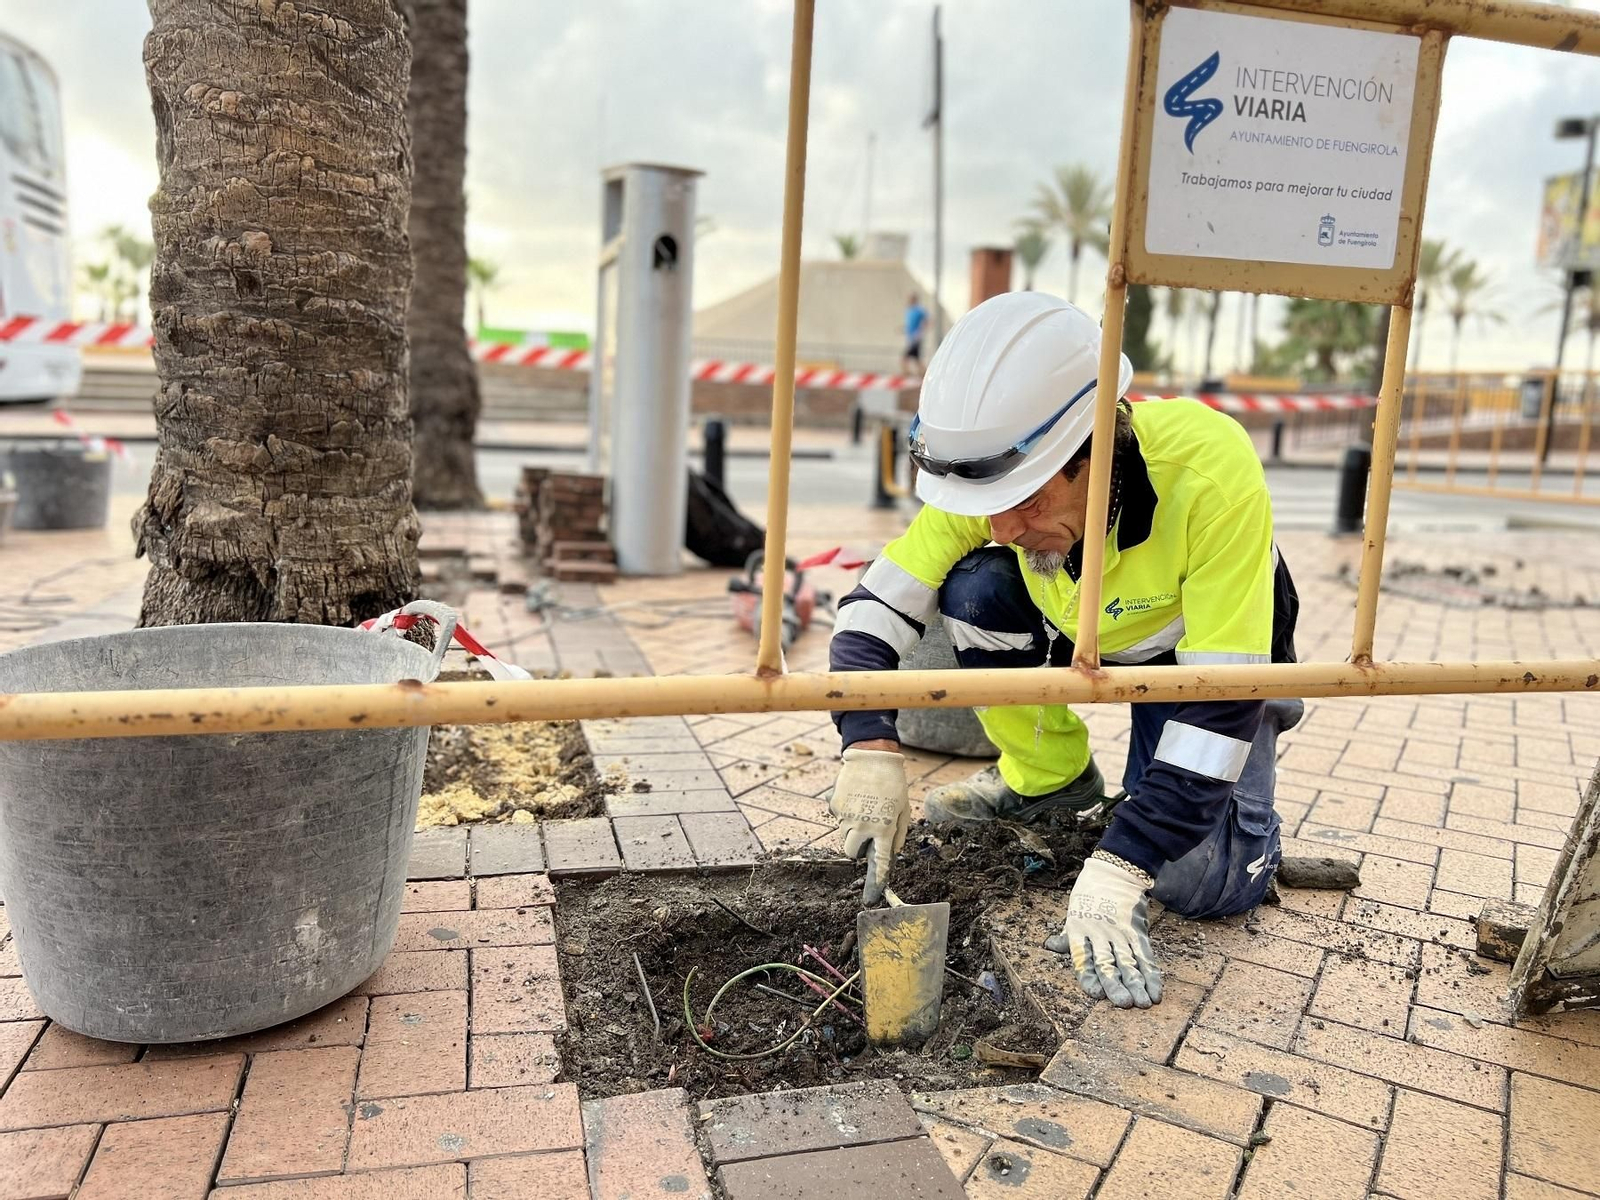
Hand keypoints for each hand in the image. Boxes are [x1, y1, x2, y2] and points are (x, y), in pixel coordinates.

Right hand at [829, 747, 909, 903]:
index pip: (879, 864)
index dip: (876, 883)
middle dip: (859, 848)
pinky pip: (838, 819)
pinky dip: (846, 814)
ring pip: (845, 838)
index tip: (872, 899)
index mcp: (885, 829)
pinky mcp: (835, 806)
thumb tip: (891, 853)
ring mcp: (846, 817)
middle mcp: (864, 826)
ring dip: (853, 832)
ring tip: (864, 810)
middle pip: (853, 854)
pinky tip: (855, 798)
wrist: (872, 755)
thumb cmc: (893, 783)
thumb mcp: (904, 809)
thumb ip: (899, 834)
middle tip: (869, 831)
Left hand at [1044, 856, 1162, 1007]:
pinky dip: (1152, 973)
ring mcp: (1121, 933)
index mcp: (1079, 931)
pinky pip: (1146, 955)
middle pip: (1108, 963)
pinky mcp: (1138, 930)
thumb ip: (1066, 935)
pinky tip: (1156, 990)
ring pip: (1130, 962)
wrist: (1116, 870)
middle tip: (1124, 1004)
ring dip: (1138, 984)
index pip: (1083, 959)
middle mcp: (1100, 934)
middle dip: (1116, 985)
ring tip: (1144, 1003)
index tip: (1096, 994)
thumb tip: (1051, 946)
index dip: (1089, 978)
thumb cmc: (1090, 893)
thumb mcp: (1073, 912)